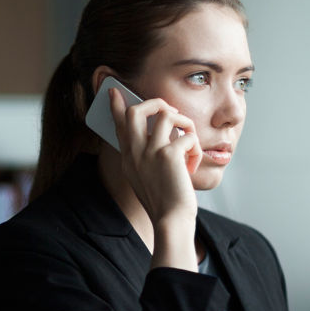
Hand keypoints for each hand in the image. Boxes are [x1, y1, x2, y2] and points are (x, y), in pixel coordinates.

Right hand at [108, 87, 201, 227]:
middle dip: (156, 103)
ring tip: (189, 141)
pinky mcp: (169, 155)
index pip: (119, 125)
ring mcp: (150, 152)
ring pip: (167, 115)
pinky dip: (195, 149)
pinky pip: (187, 136)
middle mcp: (135, 152)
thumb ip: (145, 156)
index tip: (114, 92)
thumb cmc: (163, 201)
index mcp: (128, 158)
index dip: (117, 106)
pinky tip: (192, 166)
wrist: (171, 219)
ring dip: (184, 123)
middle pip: (137, 111)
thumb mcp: (144, 178)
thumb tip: (160, 133)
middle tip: (169, 109)